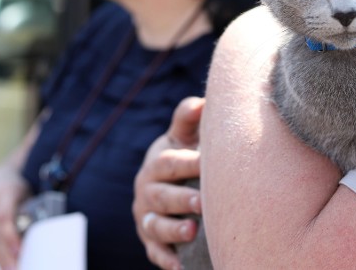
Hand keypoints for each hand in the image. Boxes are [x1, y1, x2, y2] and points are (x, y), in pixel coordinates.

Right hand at [0, 166, 29, 269]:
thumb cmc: (20, 188)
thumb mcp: (29, 195)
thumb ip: (31, 213)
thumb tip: (39, 236)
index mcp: (5, 192)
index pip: (4, 217)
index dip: (10, 236)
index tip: (19, 252)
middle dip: (4, 255)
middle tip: (15, 269)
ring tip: (8, 269)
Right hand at [133, 96, 203, 269]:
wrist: (167, 182)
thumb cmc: (184, 154)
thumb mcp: (182, 136)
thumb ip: (188, 118)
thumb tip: (202, 102)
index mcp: (156, 163)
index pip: (168, 162)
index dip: (187, 162)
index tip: (208, 162)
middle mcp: (147, 191)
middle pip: (161, 196)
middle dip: (182, 199)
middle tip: (204, 202)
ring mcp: (147, 217)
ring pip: (156, 225)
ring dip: (173, 230)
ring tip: (193, 231)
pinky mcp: (151, 241)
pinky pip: (155, 252)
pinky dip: (166, 259)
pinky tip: (180, 266)